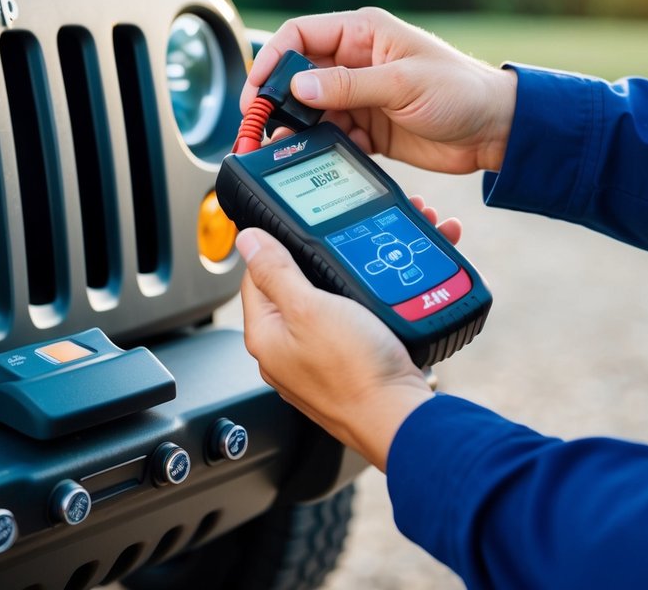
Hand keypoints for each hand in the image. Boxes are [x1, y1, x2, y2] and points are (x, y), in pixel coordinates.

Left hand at [238, 195, 456, 469]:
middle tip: (345, 244)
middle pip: (294, 288)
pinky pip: (351, 323)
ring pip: (328, 304)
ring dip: (349, 280)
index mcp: (264, 335)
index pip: (255, 276)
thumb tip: (247, 240)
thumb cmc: (354, 372)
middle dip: (321, 261)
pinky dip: (366, 305)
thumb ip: (276, 271)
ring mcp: (317, 361)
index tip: (300, 231)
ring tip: (371, 267)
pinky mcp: (348, 366)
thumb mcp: (309, 307)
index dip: (276, 247)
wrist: (400, 418)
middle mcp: (286, 351)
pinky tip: (383, 297)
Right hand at [241, 7, 517, 172]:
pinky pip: (331, 136)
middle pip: (298, 76)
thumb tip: (298, 84)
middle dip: (276, 100)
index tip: (257, 89)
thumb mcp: (402, 83)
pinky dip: (321, 147)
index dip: (273, 59)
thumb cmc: (461, 91)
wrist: (496, 130)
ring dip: (297, 129)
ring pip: (311, 110)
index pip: (301, 35)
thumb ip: (348, 85)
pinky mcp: (368, 128)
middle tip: (258, 126)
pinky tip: (318, 158)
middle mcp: (356, 61)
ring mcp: (360, 96)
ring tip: (284, 147)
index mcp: (363, 34)